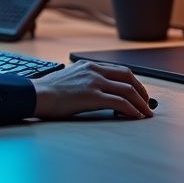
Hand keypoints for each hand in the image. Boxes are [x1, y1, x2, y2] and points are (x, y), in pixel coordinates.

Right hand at [31, 60, 153, 119]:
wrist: (36, 95)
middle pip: (128, 77)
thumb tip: (97, 92)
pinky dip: (132, 110)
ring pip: (128, 90)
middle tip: (147, 104)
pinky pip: (120, 102)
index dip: (134, 82)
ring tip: (146, 114)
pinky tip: (135, 117)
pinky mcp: (92, 95)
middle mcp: (94, 70)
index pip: (120, 70)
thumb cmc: (48, 92)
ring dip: (141, 103)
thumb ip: (84, 80)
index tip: (140, 93)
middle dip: (142, 91)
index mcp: (89, 65)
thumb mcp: (70, 78)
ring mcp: (94, 82)